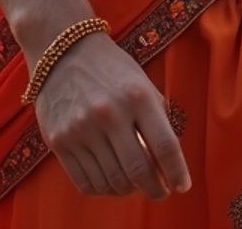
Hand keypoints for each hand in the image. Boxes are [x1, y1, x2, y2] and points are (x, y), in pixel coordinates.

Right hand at [33, 32, 190, 200]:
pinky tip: (111, 181)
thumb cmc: (110, 68)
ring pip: (112, 182)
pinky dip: (104, 189)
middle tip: (160, 192)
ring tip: (134, 183)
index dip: (177, 172)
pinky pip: (86, 182)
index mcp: (136, 96)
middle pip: (139, 171)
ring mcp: (81, 129)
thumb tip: (167, 162)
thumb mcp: (141, 81)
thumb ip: (155, 118)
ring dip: (128, 190)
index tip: (182, 186)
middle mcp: (109, 113)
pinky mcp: (59, 140)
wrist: (63, 49)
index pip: (165, 145)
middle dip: (155, 189)